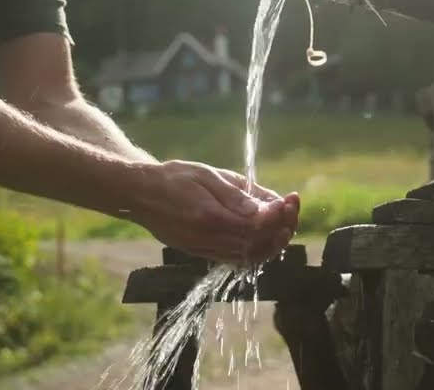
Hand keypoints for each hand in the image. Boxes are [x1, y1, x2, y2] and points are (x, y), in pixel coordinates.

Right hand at [134, 160, 299, 265]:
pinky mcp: (202, 254)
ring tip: (285, 220)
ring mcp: (204, 250)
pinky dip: (257, 249)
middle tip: (293, 207)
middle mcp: (208, 239)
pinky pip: (237, 259)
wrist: (141, 194)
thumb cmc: (174, 178)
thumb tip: (264, 211)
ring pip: (250, 256)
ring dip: (273, 241)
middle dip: (283, 227)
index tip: (290, 198)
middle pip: (257, 244)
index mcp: (209, 216)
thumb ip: (236, 195)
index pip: (256, 225)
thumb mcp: (206, 175)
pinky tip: (266, 233)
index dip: (279, 214)